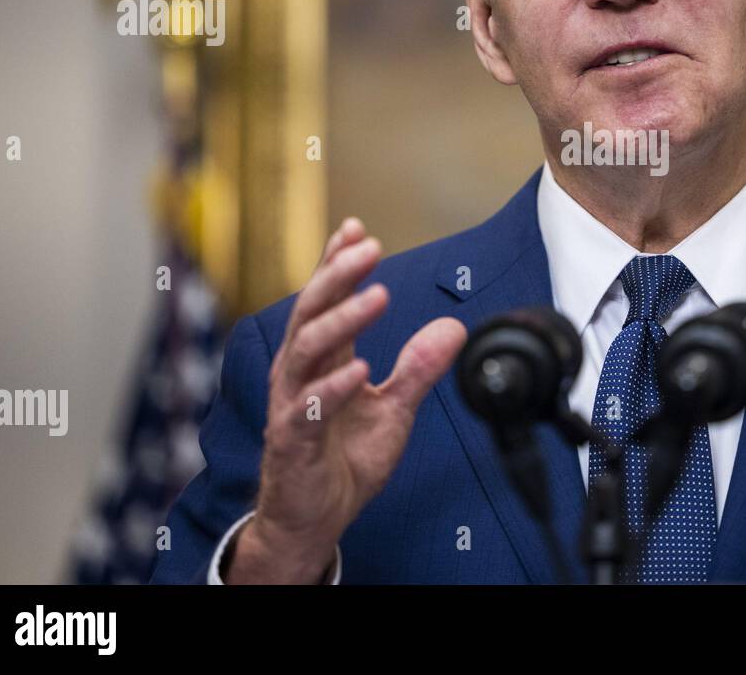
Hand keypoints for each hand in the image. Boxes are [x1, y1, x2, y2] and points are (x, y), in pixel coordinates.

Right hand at [227, 218, 465, 582]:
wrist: (315, 518)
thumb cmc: (343, 457)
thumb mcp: (394, 408)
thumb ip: (419, 367)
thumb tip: (454, 327)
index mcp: (321, 358)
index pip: (325, 300)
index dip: (336, 262)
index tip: (356, 227)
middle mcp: (300, 373)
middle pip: (312, 311)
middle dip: (338, 275)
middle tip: (368, 247)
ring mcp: (292, 404)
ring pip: (307, 349)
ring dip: (343, 320)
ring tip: (377, 296)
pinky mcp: (292, 440)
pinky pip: (309, 408)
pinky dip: (333, 387)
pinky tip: (358, 369)